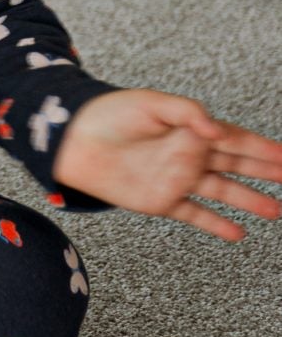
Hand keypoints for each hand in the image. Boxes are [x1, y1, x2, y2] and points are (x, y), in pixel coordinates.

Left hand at [53, 89, 281, 240]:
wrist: (74, 140)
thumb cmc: (110, 114)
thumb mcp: (152, 103)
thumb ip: (188, 113)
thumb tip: (218, 131)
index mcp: (191, 129)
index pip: (236, 139)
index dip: (263, 148)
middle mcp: (189, 155)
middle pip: (237, 165)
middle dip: (266, 171)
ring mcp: (177, 179)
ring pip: (223, 192)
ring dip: (249, 201)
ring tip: (276, 210)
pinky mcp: (161, 200)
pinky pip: (194, 214)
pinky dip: (215, 224)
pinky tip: (237, 233)